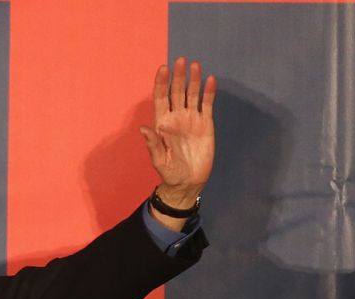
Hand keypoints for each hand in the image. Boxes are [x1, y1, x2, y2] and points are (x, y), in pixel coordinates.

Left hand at [140, 57, 215, 214]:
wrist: (188, 182)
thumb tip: (143, 128)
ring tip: (194, 65)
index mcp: (162, 123)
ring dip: (193, 80)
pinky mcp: (205, 124)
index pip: (161, 98)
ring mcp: (191, 119)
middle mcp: (176, 117)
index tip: (163, 68)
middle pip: (177, 92)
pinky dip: (209, 92)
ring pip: (192, 94)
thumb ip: (153, 144)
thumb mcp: (159, 160)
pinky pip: (207, 105)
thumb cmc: (170, 172)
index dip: (161, 83)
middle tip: (180, 60)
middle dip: (177, 76)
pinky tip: (210, 80)